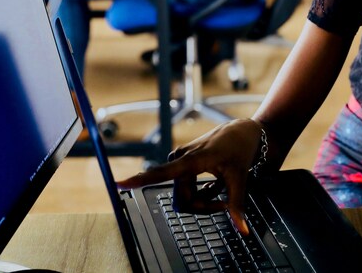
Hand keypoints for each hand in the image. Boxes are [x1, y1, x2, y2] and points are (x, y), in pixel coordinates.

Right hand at [117, 118, 263, 233]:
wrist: (242, 132)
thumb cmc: (240, 150)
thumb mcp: (240, 178)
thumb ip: (237, 205)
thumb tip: (243, 230)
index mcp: (192, 159)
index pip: (163, 172)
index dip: (140, 180)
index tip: (119, 184)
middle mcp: (180, 158)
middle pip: (182, 199)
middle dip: (203, 206)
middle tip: (224, 203)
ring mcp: (180, 160)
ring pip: (184, 196)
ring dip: (203, 200)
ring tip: (221, 189)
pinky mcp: (181, 162)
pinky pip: (185, 188)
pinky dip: (202, 192)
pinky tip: (214, 184)